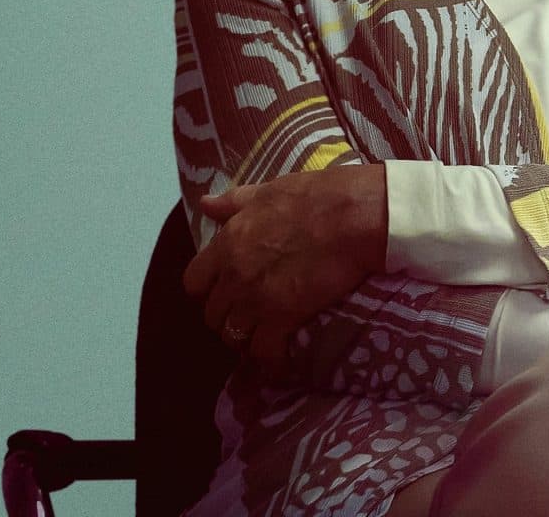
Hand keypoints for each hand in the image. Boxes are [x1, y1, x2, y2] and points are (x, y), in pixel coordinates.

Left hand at [183, 165, 387, 372]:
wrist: (354, 216)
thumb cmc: (317, 197)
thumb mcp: (268, 190)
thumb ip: (233, 202)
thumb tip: (204, 203)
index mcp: (228, 243)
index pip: (193, 281)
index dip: (206, 290)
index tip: (223, 291)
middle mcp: (234, 274)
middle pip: (212, 314)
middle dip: (226, 318)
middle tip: (247, 316)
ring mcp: (256, 299)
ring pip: (233, 336)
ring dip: (245, 339)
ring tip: (263, 336)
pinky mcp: (283, 318)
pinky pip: (262, 351)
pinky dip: (268, 358)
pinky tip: (280, 356)